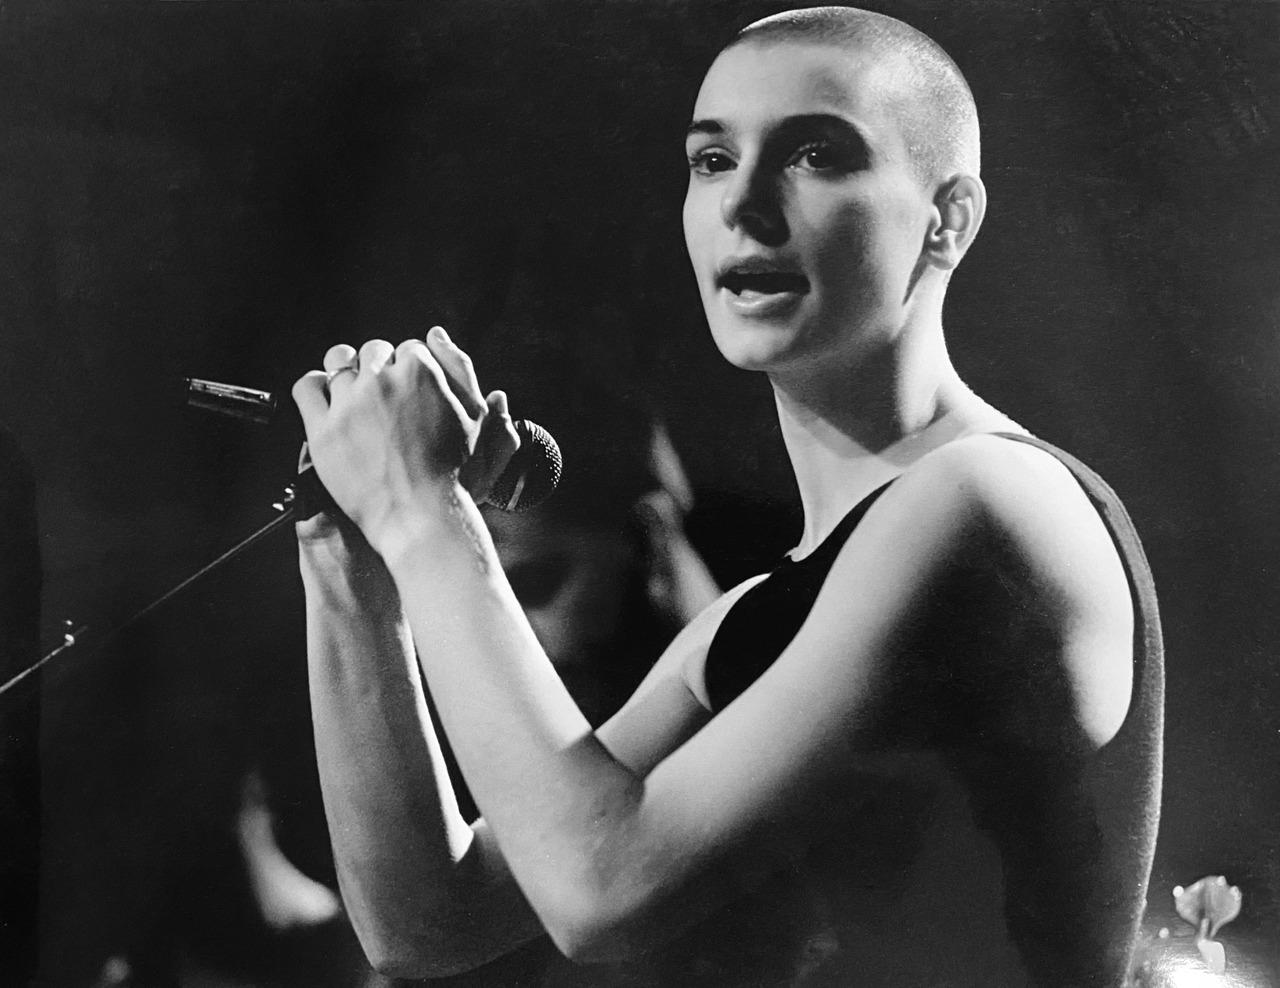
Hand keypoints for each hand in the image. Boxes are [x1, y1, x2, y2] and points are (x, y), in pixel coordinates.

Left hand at [293, 327, 516, 552]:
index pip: (409, 348)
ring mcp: (349, 403)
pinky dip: (314, 387)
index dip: (410, 369)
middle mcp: (382, 380)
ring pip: (338, 362)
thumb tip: (434, 334)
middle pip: (374, 351)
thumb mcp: (473, 415)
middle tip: (384, 397)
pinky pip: (307, 388)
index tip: (409, 391)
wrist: (421, 514)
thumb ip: (458, 367)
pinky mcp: (322, 429)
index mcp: (421, 371)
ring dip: (347, 372)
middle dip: (380, 369)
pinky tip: (326, 399)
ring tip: (354, 394)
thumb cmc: (454, 471)